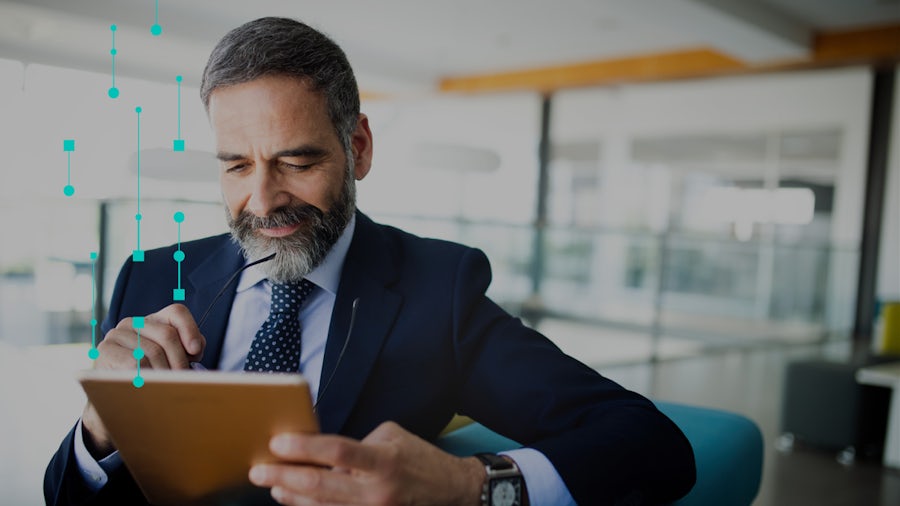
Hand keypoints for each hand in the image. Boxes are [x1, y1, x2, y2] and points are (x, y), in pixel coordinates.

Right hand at [81, 304, 204, 456]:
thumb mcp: (171, 361)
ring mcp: (117, 334)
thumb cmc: (149, 378)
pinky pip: (135, 362)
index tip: (196, 352)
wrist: (113, 398)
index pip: (176, 312)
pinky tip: (147, 385)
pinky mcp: (105, 350)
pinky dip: (147, 376)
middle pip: (167, 334)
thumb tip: (196, 349)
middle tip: (181, 379)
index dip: (190, 329)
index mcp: (153, 320)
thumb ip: (187, 350)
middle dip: (179, 360)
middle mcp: (133, 322)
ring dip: (164, 373)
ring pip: (152, 351)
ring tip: (165, 386)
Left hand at [249, 421, 484, 505]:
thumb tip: (323, 455)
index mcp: (383, 461)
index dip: (304, 448)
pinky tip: (296, 501)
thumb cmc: (419, 458)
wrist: (452, 492)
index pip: (337, 452)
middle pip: (321, 488)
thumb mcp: (392, 437)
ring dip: (293, 498)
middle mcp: (377, 492)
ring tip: (274, 486)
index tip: (278, 443)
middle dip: (285, 478)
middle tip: (258, 471)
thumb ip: (357, 445)